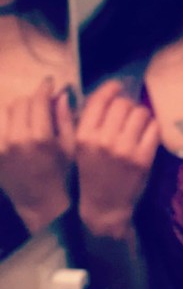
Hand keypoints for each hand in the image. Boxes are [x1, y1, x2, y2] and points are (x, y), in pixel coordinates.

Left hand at [0, 77, 75, 231]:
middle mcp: (17, 139)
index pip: (38, 100)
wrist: (40, 204)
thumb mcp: (69, 148)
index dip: (44, 88)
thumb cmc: (61, 177)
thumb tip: (61, 94)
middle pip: (20, 103)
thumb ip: (64, 118)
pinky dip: (6, 123)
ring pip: (5, 112)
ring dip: (17, 109)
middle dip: (32, 100)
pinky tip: (16, 126)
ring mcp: (2, 146)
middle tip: (41, 103)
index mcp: (40, 138)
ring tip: (27, 115)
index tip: (50, 83)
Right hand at [75, 79, 159, 235]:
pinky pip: (154, 128)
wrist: (104, 208)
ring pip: (140, 113)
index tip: (118, 87)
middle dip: (127, 106)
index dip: (111, 88)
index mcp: (84, 136)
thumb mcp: (80, 147)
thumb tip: (109, 91)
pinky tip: (147, 135)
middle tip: (128, 115)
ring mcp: (125, 149)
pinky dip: (152, 128)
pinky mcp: (143, 159)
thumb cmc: (92, 174)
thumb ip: (89, 121)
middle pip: (122, 104)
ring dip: (142, 116)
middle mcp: (103, 140)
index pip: (99, 100)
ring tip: (138, 125)